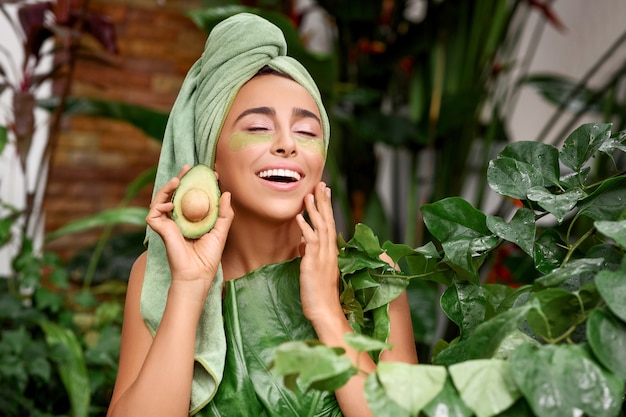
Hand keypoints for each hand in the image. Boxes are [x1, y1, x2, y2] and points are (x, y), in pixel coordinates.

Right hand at [146, 165, 233, 298]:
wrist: (197, 273)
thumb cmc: (209, 256)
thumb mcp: (221, 231)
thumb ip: (224, 213)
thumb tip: (227, 193)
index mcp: (192, 218)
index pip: (192, 195)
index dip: (197, 183)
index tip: (210, 173)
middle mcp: (178, 218)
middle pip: (176, 193)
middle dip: (181, 178)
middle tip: (189, 167)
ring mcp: (168, 223)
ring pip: (162, 199)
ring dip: (167, 187)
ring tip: (178, 179)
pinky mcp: (160, 230)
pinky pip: (154, 213)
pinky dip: (160, 205)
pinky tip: (171, 204)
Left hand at [296, 182, 341, 321]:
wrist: (324, 311)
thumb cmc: (319, 294)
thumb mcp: (314, 270)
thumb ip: (310, 254)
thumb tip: (302, 244)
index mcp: (331, 252)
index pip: (330, 224)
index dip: (327, 207)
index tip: (325, 192)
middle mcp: (330, 251)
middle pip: (328, 221)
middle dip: (323, 202)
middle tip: (321, 184)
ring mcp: (323, 256)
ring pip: (320, 228)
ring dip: (314, 210)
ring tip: (309, 195)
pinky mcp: (314, 263)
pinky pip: (310, 242)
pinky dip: (305, 228)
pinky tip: (300, 217)